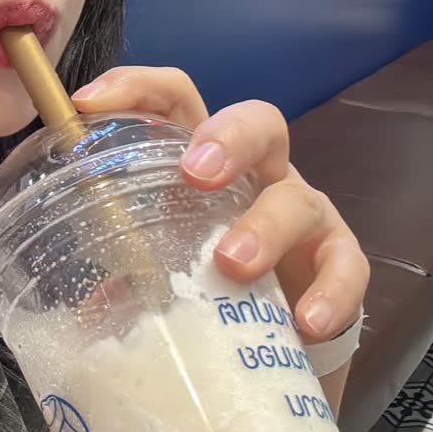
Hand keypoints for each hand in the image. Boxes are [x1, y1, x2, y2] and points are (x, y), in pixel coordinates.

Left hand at [70, 66, 369, 343]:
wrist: (276, 343)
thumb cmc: (208, 291)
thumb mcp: (158, 276)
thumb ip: (124, 280)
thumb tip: (87, 312)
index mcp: (204, 164)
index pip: (175, 100)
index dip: (136, 87)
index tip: (87, 104)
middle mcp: (258, 176)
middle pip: (258, 123)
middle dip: (227, 139)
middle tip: (195, 175)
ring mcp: (304, 216)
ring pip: (298, 199)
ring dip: (266, 226)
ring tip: (232, 264)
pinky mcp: (337, 262)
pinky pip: (345, 267)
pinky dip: (330, 293)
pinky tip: (306, 323)